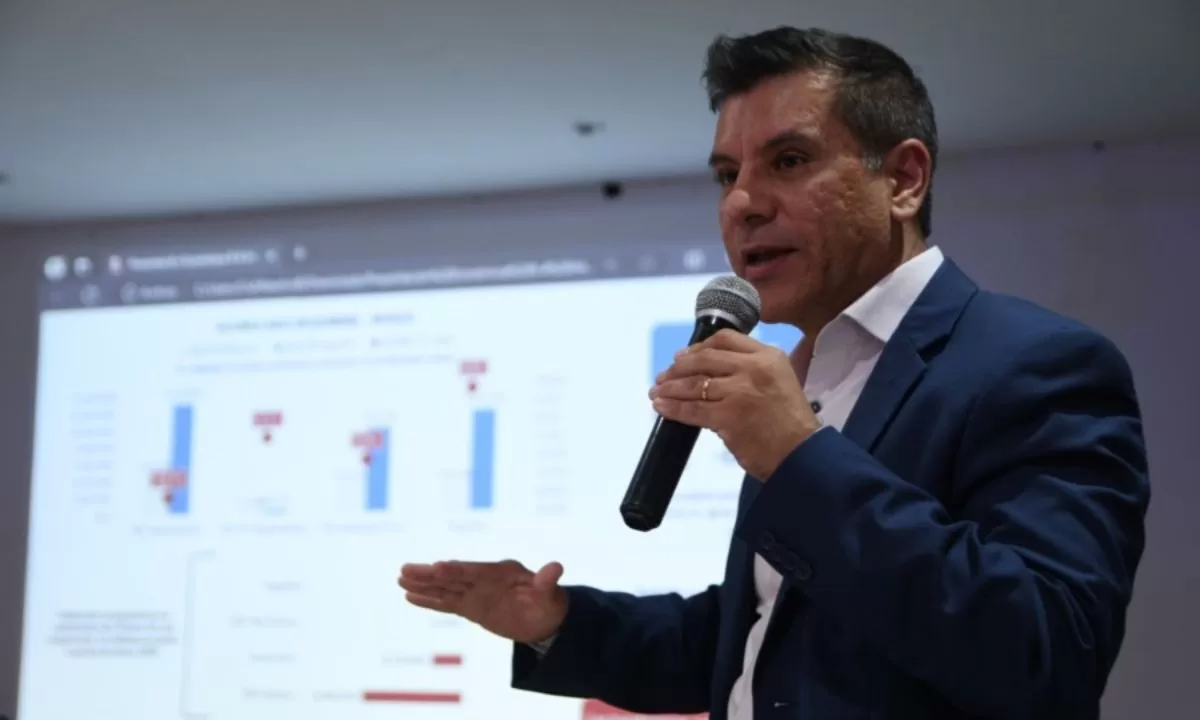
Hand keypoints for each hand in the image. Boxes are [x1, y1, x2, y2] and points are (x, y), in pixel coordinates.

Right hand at [398, 559, 566, 643]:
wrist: (544, 618)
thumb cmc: (549, 603)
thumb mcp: (550, 595)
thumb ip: (547, 582)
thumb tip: (556, 567)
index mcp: (501, 572)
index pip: (474, 570)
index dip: (456, 569)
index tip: (437, 566)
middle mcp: (484, 579)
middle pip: (453, 576)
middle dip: (430, 574)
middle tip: (405, 569)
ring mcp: (475, 592)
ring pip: (445, 588)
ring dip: (424, 584)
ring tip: (400, 578)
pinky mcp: (470, 607)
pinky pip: (447, 603)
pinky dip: (429, 600)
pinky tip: (410, 596)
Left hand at [649, 329, 819, 478]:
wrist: (802, 454)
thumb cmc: (790, 423)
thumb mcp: (779, 381)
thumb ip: (752, 370)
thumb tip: (711, 371)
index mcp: (768, 356)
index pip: (725, 340)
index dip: (698, 347)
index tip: (683, 356)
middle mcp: (753, 368)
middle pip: (704, 359)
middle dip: (678, 367)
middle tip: (664, 376)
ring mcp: (739, 391)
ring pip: (694, 383)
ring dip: (670, 387)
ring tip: (657, 391)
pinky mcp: (728, 416)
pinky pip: (692, 409)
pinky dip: (673, 407)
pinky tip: (661, 407)